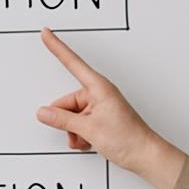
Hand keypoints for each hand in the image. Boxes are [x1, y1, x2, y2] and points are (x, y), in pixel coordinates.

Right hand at [35, 28, 185, 188]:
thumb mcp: (88, 129)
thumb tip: (43, 113)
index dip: (57, 47)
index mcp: (98, 87)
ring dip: (75, 131)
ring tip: (89, 139)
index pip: (72, 63)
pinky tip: (91, 142)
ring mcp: (100, 106)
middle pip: (67, 102)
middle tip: (79, 133)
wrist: (145, 155)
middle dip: (67, 121)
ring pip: (72, 116)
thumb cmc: (128, 137)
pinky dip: (81, 135)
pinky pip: (81, 123)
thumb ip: (62, 120)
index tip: (46, 33)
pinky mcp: (102, 118)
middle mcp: (99, 93)